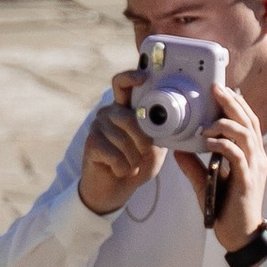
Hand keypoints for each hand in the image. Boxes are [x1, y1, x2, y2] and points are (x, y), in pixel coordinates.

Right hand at [76, 75, 165, 215]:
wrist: (115, 190)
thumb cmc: (136, 164)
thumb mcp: (155, 146)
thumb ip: (161, 130)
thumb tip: (176, 119)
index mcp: (126, 109)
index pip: (123, 84)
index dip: (131, 76)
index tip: (143, 76)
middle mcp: (109, 113)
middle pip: (127, 117)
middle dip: (142, 140)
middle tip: (145, 152)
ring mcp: (97, 127)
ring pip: (122, 139)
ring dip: (134, 158)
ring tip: (132, 165)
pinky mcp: (91, 144)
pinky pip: (114, 155)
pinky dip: (123, 168)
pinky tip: (120, 170)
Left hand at [179, 83, 266, 247]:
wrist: (239, 234)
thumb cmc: (226, 209)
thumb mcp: (206, 182)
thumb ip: (194, 165)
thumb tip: (178, 150)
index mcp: (250, 154)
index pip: (247, 121)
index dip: (236, 104)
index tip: (219, 90)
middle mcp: (256, 157)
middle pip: (249, 121)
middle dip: (232, 102)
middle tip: (215, 88)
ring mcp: (253, 168)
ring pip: (246, 134)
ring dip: (225, 123)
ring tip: (206, 123)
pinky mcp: (247, 180)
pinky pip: (237, 155)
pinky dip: (222, 145)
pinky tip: (207, 142)